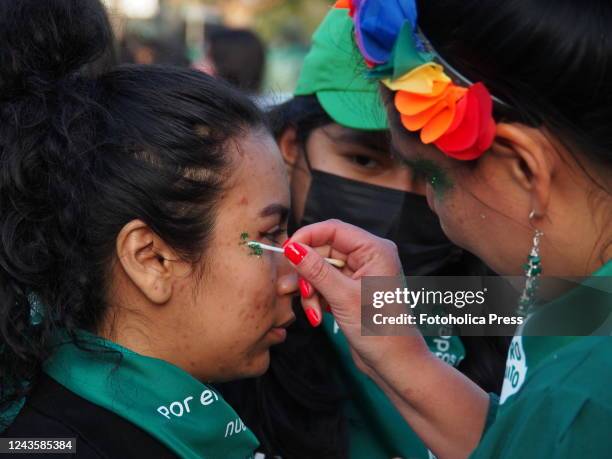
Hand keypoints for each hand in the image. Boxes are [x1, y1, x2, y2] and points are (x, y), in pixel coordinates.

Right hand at [284, 219, 427, 369]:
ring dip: (310, 289)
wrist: (394, 363)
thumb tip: (292, 248)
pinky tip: (317, 315)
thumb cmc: (378, 329)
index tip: (286, 251)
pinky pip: (326, 283)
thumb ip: (316, 270)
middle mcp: (369, 256)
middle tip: (294, 290)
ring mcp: (360, 273)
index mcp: (374, 249)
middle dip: (307, 272)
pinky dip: (317, 297)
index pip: (333, 229)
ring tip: (311, 311)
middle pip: (324, 250)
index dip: (307, 237)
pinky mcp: (352, 289)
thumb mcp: (342, 297)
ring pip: (321, 268)